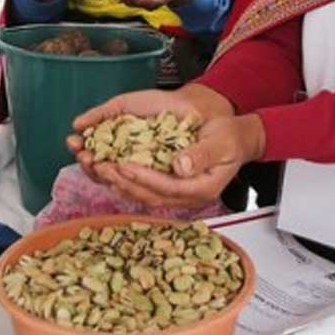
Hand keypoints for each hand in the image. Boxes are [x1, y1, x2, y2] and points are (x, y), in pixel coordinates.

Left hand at [85, 113, 264, 208]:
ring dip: (118, 183)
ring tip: (97, 169)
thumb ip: (202, 154)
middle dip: (122, 181)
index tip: (122, 164)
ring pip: (143, 195)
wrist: (237, 140)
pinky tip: (108, 170)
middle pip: (150, 195)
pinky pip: (143, 188)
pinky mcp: (169, 187)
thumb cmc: (231, 138)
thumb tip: (180, 165)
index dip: (143, 177)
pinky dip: (124, 180)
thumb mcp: (222, 142)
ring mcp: (178, 195)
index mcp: (202, 188)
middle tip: (100, 167)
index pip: (167, 187)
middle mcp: (187, 196)